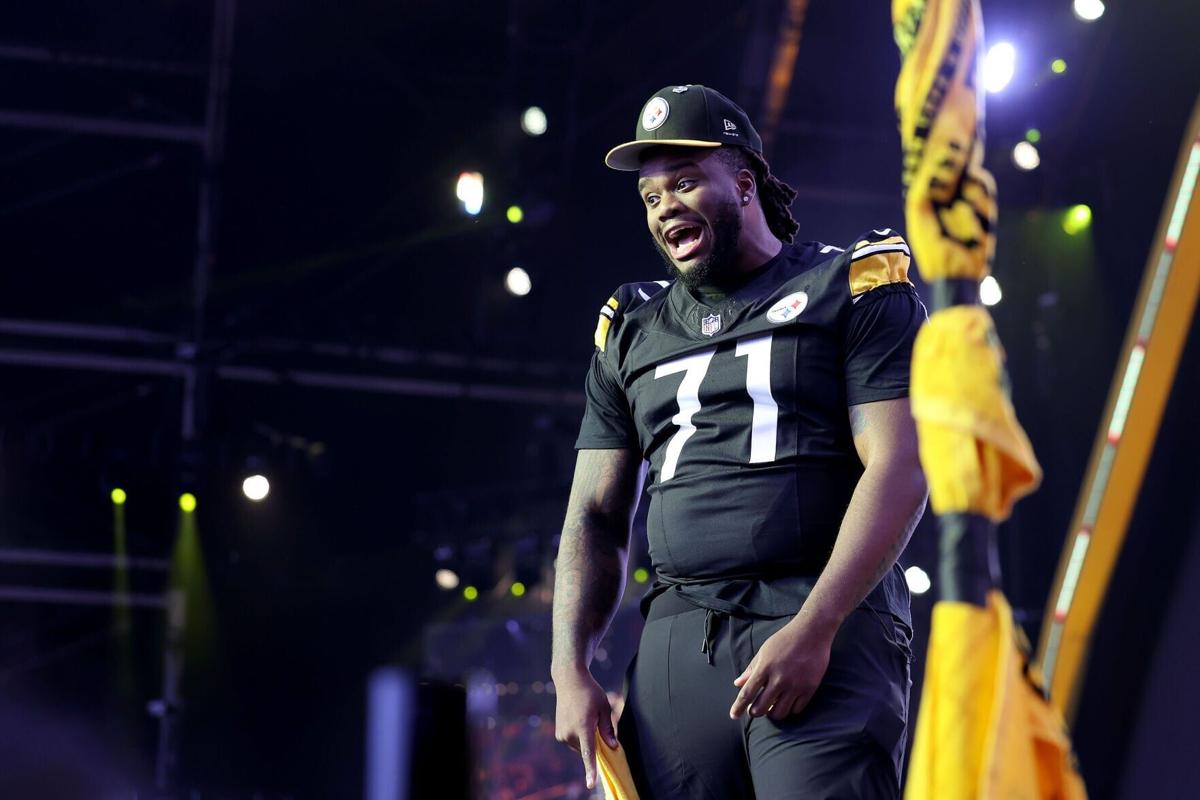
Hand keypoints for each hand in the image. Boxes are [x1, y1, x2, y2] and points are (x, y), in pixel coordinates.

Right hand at [553, 667, 618, 789]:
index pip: (588, 753)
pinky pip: (574, 743)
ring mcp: (562, 735)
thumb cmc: (590, 692)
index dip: (591, 769)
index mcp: (583, 726)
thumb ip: (608, 729)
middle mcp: (569, 733)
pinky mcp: (558, 735)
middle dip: (595, 741)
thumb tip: (613, 747)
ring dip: (586, 739)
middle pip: (588, 749)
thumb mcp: (604, 707)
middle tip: (594, 719)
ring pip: (581, 747)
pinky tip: (578, 719)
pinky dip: (579, 737)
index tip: (591, 784)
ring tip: (584, 716)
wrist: (569, 680)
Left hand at [729, 613, 836, 720]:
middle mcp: (779, 679)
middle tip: (754, 710)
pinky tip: (787, 702)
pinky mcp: (809, 688)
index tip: (733, 715)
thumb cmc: (785, 639)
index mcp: (765, 668)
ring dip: (772, 713)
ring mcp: (795, 685)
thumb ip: (751, 669)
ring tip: (771, 707)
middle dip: (754, 712)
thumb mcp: (764, 651)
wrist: (812, 632)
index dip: (738, 707)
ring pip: (779, 713)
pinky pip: (796, 709)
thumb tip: (738, 684)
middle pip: (761, 708)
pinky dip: (789, 709)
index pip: (747, 693)